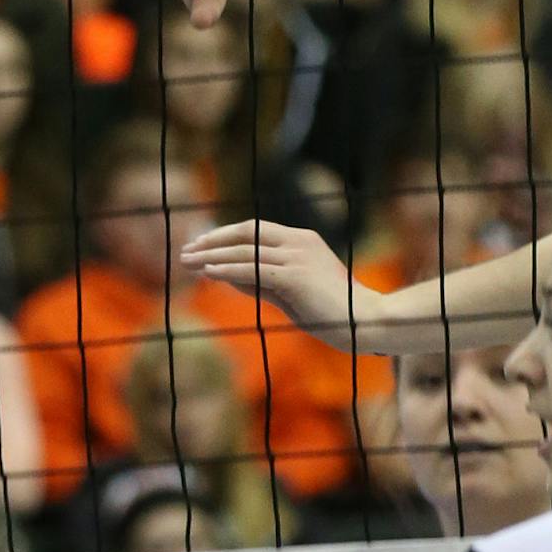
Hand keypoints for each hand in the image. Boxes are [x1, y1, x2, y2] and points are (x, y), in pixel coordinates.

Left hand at [181, 219, 386, 348]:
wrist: (366, 322)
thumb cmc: (332, 312)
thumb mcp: (290, 292)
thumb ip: (261, 282)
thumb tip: (225, 275)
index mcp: (303, 239)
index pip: (255, 229)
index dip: (225, 235)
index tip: (202, 245)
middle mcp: (299, 241)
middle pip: (246, 232)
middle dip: (212, 240)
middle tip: (186, 251)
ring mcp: (298, 256)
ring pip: (245, 250)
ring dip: (212, 255)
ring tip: (188, 262)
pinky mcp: (295, 276)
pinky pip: (253, 269)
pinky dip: (227, 269)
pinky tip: (208, 272)